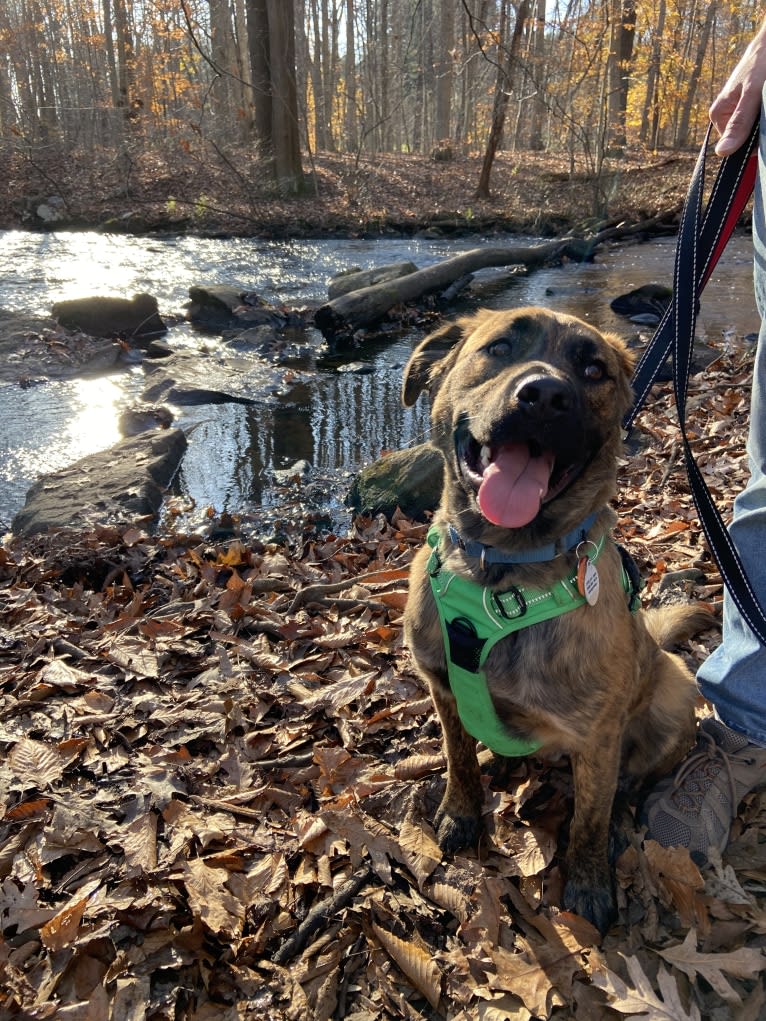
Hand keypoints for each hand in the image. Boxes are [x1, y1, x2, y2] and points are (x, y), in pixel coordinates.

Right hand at [710, 20, 765, 155]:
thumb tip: (721, 152)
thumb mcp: (751, 95)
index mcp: (718, 115)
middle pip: (744, 138)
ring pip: (753, 130)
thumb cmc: (760, 64)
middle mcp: (725, 116)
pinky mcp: (748, 107)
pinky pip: (757, 121)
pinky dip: (764, 117)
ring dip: (763, 123)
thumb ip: (739, 123)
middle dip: (759, 130)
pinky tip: (765, 104)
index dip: (752, 141)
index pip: (735, 145)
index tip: (764, 126)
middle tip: (764, 109)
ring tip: (764, 102)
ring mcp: (737, 111)